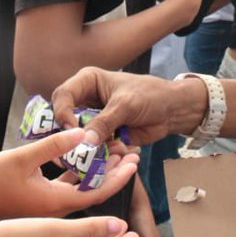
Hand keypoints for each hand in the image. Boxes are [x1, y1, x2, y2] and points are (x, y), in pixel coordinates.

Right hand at [0, 129, 139, 219]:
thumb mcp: (22, 159)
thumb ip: (54, 146)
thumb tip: (83, 132)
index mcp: (56, 203)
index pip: (98, 191)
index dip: (119, 175)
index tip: (134, 160)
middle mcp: (55, 210)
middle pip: (94, 192)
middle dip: (113, 173)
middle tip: (130, 152)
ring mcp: (46, 210)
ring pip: (80, 191)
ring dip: (96, 173)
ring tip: (112, 152)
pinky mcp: (38, 206)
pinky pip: (66, 192)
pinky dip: (78, 177)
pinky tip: (82, 160)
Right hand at [51, 67, 207, 146]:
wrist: (172, 110)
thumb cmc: (150, 95)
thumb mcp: (126, 105)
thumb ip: (105, 122)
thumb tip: (85, 142)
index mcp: (87, 82)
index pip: (63, 96)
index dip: (62, 113)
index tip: (71, 129)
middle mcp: (85, 101)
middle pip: (64, 120)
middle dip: (72, 136)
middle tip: (78, 150)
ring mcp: (93, 120)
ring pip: (78, 138)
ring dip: (90, 148)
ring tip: (109, 149)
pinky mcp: (103, 136)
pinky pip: (94, 149)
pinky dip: (104, 154)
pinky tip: (123, 148)